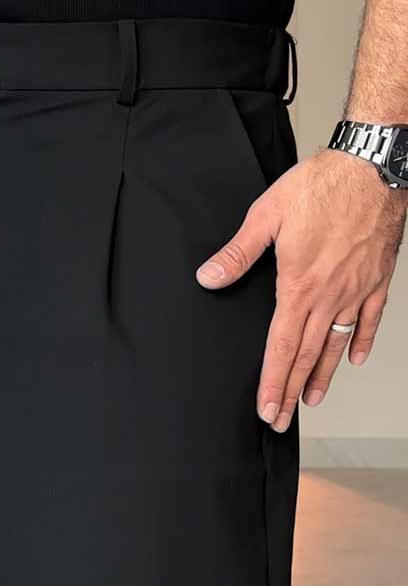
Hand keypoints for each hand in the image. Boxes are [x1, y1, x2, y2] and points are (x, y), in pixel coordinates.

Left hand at [196, 149, 404, 431]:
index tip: (267, 409)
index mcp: (299, 286)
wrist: (372, 165)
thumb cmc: (320, 186)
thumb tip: (208, 278)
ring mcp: (356, 290)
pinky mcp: (377, 279)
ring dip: (323, 375)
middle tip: (282, 420)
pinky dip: (361, 341)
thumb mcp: (266, 216)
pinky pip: (370, 319)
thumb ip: (238, 253)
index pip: (280, 347)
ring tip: (313, 400)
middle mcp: (329, 296)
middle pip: (307, 355)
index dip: (272, 382)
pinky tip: (354, 359)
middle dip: (292, 391)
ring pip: (337, 344)